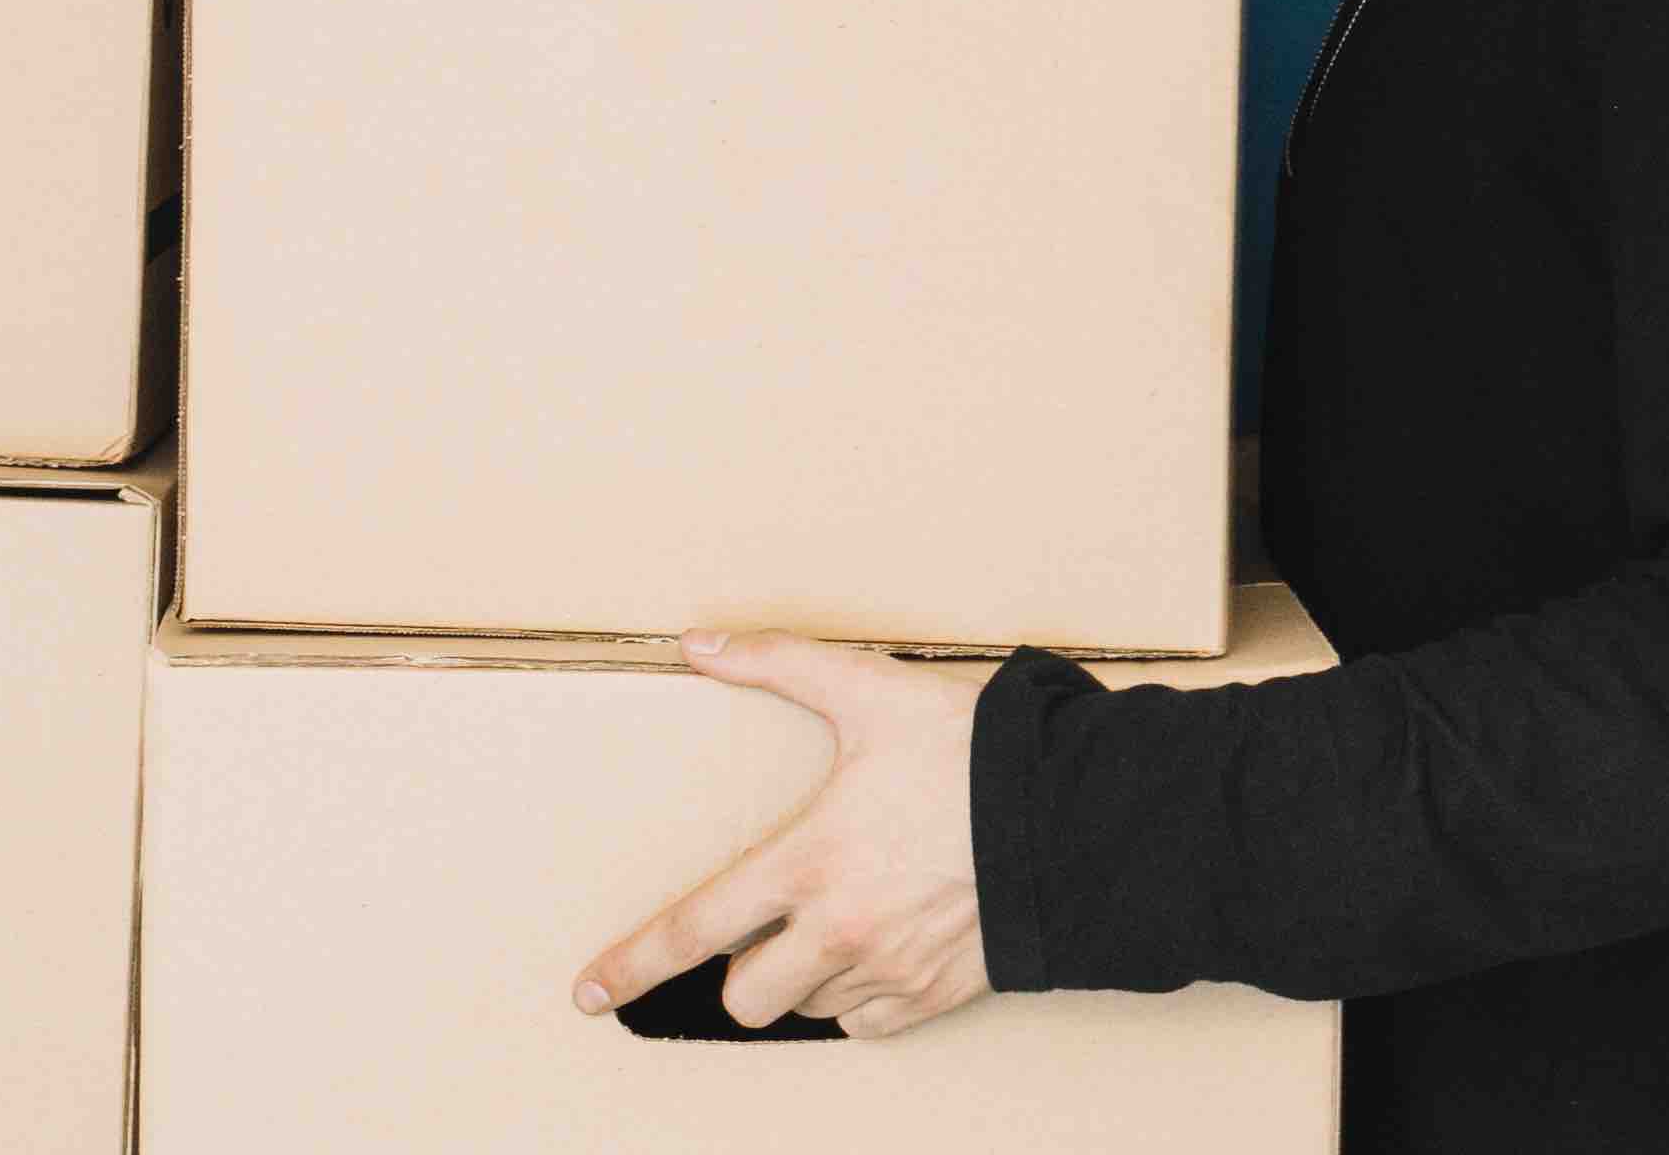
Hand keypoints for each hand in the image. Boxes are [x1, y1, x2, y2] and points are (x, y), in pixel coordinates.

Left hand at [573, 629, 991, 1040]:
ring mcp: (892, 970)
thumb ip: (776, 662)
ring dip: (803, 978)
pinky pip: (871, 1026)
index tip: (589, 992)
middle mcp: (841, 931)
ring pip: (809, 1010)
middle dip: (741, 970)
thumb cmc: (974, 753)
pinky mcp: (940, 993)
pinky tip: (874, 951)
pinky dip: (860, 1000)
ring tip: (832, 922)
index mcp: (807, 863)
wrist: (1080, 813)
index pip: (693, 929)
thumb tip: (697, 643)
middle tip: (764, 927)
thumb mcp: (869, 690)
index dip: (631, 965)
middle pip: (747, 997)